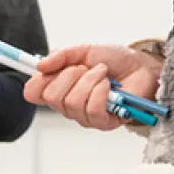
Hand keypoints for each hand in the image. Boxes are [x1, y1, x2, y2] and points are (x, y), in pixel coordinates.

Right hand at [22, 45, 162, 130]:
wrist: (141, 66)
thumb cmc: (114, 60)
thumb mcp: (84, 50)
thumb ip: (60, 56)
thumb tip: (40, 66)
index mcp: (59, 87)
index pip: (33, 94)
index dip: (35, 82)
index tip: (45, 70)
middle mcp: (68, 105)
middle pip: (51, 97)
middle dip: (69, 75)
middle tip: (85, 68)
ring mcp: (85, 116)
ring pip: (72, 102)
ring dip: (89, 81)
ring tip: (102, 74)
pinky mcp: (103, 123)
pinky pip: (92, 111)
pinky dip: (100, 92)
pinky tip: (108, 86)